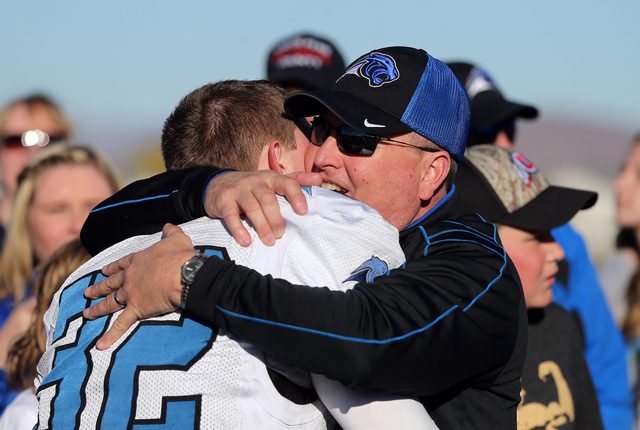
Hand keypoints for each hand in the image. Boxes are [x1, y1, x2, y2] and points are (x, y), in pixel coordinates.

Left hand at [83, 224, 196, 349]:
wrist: (184, 274)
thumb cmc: (181, 256)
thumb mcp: (177, 238)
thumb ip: (170, 232)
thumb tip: (168, 225)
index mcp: (138, 260)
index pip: (121, 264)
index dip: (112, 268)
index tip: (103, 271)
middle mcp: (130, 277)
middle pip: (111, 283)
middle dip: (98, 288)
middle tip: (87, 293)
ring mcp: (131, 294)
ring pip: (110, 302)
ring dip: (97, 309)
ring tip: (87, 314)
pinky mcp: (136, 309)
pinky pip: (121, 325)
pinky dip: (110, 336)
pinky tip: (100, 345)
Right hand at [204, 170, 321, 246]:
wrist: (217, 185)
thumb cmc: (252, 186)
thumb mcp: (272, 180)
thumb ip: (295, 180)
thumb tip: (319, 179)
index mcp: (270, 177)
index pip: (286, 182)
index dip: (296, 196)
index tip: (303, 212)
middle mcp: (254, 181)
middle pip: (268, 198)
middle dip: (276, 217)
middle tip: (281, 234)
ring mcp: (238, 190)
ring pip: (252, 207)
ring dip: (261, 226)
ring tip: (269, 241)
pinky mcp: (223, 201)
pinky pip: (231, 216)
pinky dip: (239, 230)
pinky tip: (246, 241)